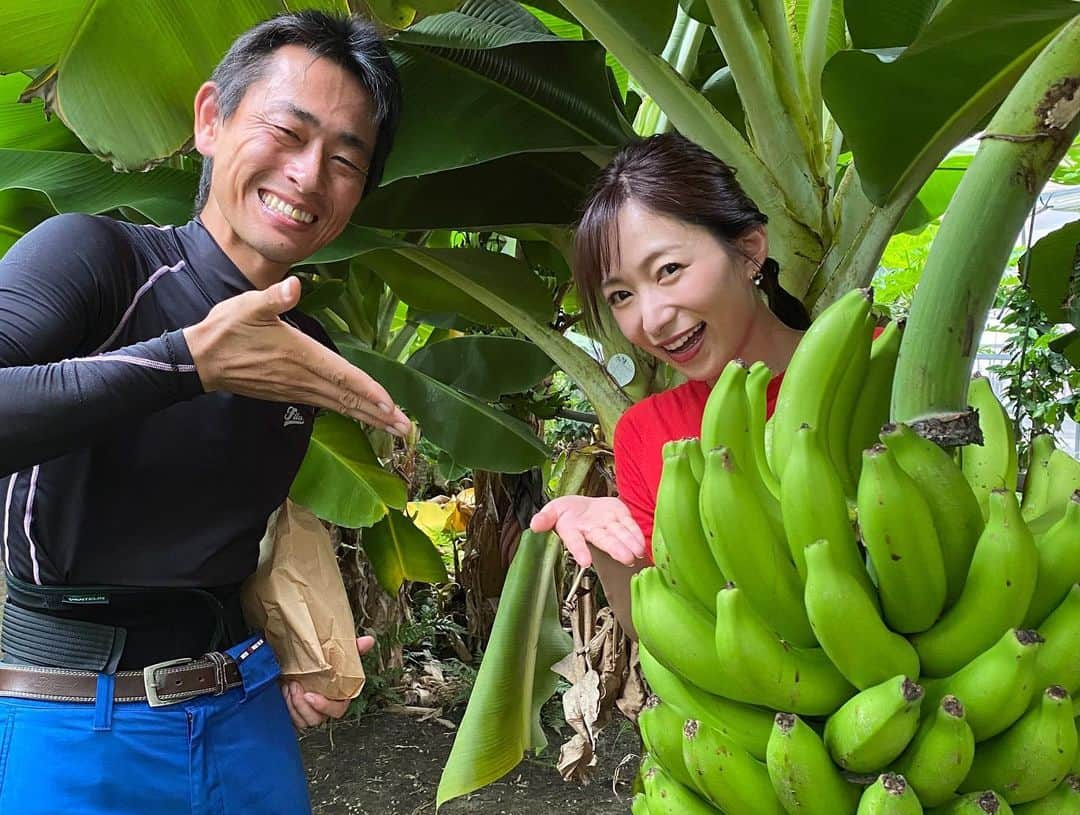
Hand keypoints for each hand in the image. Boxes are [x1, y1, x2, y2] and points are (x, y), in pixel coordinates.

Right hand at [183, 278, 410, 436]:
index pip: (342, 377)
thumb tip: (294, 285)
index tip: (390, 406)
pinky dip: (350, 411)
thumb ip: (273, 297)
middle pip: (349, 399)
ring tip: (395, 427)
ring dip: (369, 417)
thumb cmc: (226, 330)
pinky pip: (328, 405)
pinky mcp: (292, 393)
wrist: (201, 360)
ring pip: (341, 405)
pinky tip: (364, 415)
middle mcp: (304, 378)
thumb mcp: (248, 306)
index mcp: (301, 356)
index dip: (368, 392)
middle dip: (379, 414)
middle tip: (407, 428)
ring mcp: (298, 389)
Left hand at [281, 635, 374, 728]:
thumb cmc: (317, 662)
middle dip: (304, 705)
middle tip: (295, 685)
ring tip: (289, 684)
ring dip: (294, 703)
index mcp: (338, 696)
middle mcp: (325, 708)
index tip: (310, 696)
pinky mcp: (298, 716)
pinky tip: (284, 690)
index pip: (338, 709)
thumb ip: (352, 648)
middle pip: (318, 718)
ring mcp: (311, 714)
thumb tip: (369, 640)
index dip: (325, 706)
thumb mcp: (332, 653)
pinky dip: (287, 706)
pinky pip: (293, 720)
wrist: (292, 666)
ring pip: (304, 721)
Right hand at [530, 495, 645, 567]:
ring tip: (638, 551)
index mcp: (572, 531)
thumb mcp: (551, 510)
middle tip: (626, 559)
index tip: (585, 562)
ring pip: (618, 535)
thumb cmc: (566, 511)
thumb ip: (545, 518)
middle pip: (603, 541)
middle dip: (615, 549)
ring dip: (629, 543)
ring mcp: (607, 525)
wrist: (581, 505)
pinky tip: (642, 541)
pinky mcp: (619, 517)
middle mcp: (591, 531)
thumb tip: (534, 525)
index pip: (574, 542)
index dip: (579, 551)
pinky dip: (636, 533)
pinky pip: (628, 525)